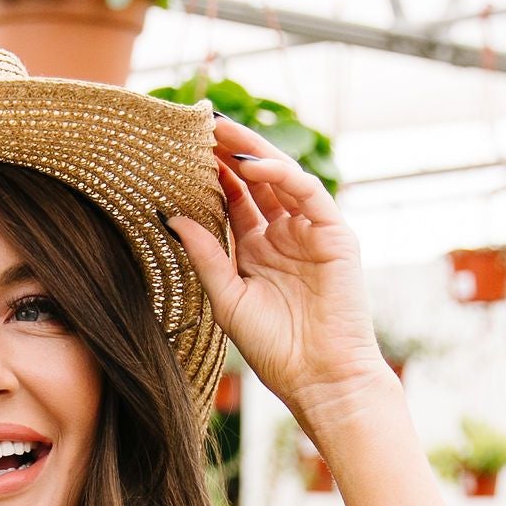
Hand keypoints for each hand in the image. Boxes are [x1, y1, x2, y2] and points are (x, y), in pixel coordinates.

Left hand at [170, 118, 391, 432]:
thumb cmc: (276, 350)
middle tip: (197, 125)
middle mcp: (283, 235)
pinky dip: (281, 175)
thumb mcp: (227, 298)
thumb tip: (171, 215)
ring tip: (220, 130)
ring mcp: (310, 232)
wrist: (321, 380)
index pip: (231, 199)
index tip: (176, 150)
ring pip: (281, 177)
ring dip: (252, 152)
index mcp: (256, 249)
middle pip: (255, 181)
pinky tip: (253, 165)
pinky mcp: (335, 235)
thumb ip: (205, 255)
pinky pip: (308, 193)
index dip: (207, 174)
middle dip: (227, 152)